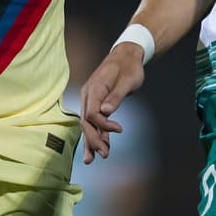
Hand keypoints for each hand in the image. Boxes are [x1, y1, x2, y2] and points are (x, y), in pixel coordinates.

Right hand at [79, 43, 145, 163]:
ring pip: (87, 124)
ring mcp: (90, 100)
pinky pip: (93, 122)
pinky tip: (98, 148)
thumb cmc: (129, 66)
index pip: (92, 112)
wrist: (126, 56)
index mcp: (94, 88)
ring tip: (93, 159)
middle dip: (94, 139)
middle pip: (86, 121)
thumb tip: (105, 112)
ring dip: (92, 141)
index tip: (119, 130)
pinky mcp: (96, 104)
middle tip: (104, 154)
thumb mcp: (127, 80)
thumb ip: (116, 96)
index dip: (103, 124)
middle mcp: (88, 95)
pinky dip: (96, 134)